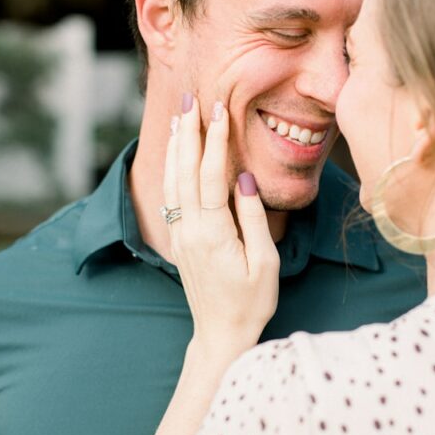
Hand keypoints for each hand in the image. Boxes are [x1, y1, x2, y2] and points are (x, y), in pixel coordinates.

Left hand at [163, 94, 279, 357]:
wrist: (221, 334)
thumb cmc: (251, 302)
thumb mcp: (264, 263)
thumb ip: (252, 217)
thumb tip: (244, 178)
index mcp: (214, 234)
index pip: (210, 176)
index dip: (215, 141)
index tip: (219, 111)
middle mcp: (190, 230)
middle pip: (184, 172)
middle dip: (189, 133)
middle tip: (192, 100)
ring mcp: (181, 235)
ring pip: (173, 181)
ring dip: (176, 147)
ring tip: (180, 118)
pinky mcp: (180, 240)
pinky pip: (171, 196)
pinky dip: (172, 169)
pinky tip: (175, 154)